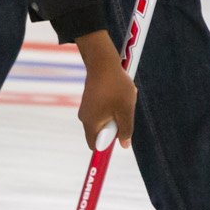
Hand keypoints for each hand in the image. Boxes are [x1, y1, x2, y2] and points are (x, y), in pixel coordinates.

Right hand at [75, 30, 136, 148]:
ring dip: (113, 116)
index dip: (107, 146)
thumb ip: (126, 130)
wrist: (103, 63)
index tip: (118, 137)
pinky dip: (110, 107)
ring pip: (102, 121)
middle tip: (123, 113)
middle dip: (113, 128)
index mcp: (91, 124)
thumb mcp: (126, 111)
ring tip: (121, 102)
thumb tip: (124, 145)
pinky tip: (116, 95)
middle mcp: (84, 118)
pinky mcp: (89, 101)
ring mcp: (85, 109)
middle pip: (100, 134)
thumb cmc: (116, 87)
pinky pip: (100, 112)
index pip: (95, 146)